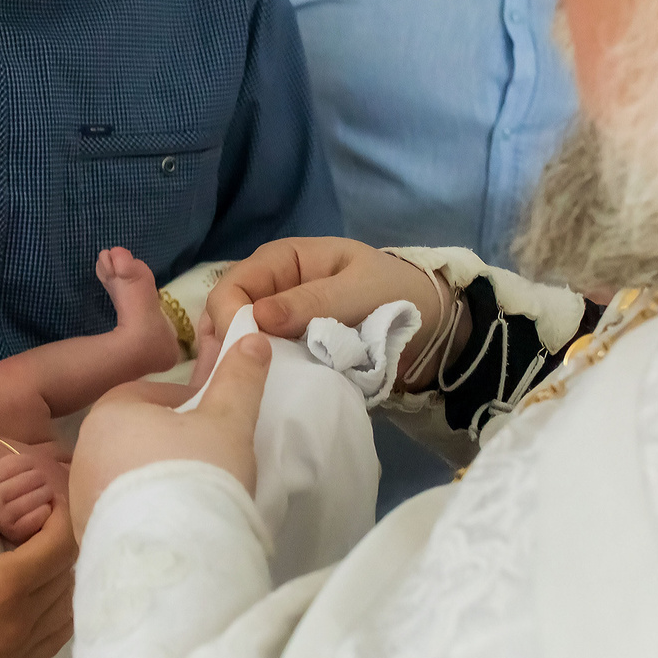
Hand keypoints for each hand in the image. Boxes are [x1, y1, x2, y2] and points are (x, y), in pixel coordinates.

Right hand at [0, 454, 77, 657]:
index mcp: (3, 586)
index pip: (62, 545)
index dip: (60, 518)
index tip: (42, 502)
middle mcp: (21, 622)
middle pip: (68, 576)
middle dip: (59, 543)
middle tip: (33, 524)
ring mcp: (16, 653)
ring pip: (65, 610)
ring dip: (59, 580)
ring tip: (32, 559)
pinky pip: (52, 641)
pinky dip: (54, 615)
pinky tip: (33, 599)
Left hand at [69, 333, 268, 539]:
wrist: (172, 558)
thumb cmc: (197, 473)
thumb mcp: (228, 420)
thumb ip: (239, 379)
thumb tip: (253, 339)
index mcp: (109, 413)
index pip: (148, 395)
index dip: (185, 405)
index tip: (212, 422)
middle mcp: (84, 452)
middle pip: (134, 436)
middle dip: (168, 444)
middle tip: (208, 462)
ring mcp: (81, 498)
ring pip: (126, 476)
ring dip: (155, 481)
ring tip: (194, 499)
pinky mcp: (88, 536)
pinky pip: (121, 513)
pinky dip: (145, 514)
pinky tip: (175, 527)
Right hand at [197, 238, 457, 391]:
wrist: (434, 329)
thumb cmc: (398, 295)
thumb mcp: (358, 291)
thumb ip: (311, 301)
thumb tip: (257, 317)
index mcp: (283, 260)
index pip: (234, 284)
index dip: (229, 316)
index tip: (240, 353)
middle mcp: (271, 288)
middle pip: (224, 314)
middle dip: (223, 345)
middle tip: (226, 383)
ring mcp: (276, 322)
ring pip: (236, 341)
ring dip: (233, 364)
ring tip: (234, 394)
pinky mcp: (286, 351)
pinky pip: (258, 362)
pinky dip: (252, 376)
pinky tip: (248, 397)